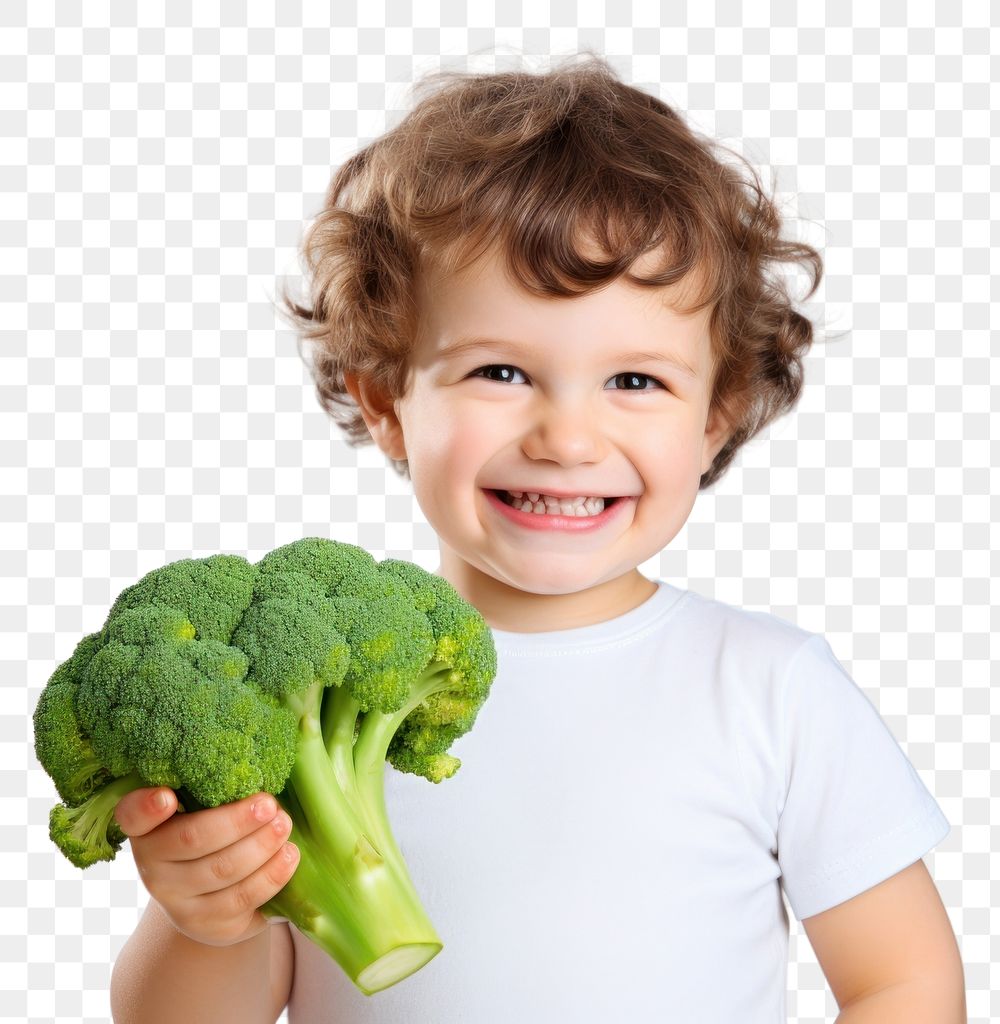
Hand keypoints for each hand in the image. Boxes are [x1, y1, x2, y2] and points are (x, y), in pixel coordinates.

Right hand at [113, 787, 298, 947]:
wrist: (212, 898)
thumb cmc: (213, 835)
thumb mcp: (204, 810)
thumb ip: (214, 789)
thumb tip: (256, 763)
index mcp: (146, 829)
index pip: (132, 816)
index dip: (146, 807)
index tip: (167, 796)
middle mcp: (152, 867)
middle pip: (193, 839)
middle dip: (236, 821)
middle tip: (269, 804)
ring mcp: (177, 901)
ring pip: (222, 870)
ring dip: (261, 845)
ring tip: (284, 824)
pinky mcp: (207, 924)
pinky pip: (242, 898)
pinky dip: (271, 874)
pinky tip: (289, 854)